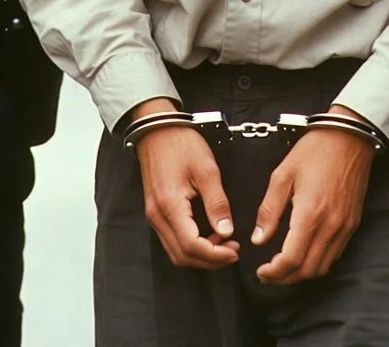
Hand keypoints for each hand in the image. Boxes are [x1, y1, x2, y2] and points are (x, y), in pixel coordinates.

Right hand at [133, 99, 238, 270]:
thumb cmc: (180, 143)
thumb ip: (217, 202)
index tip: (234, 251)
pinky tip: (208, 234)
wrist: (156, 128)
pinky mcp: (155, 211)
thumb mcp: (206, 169)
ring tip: (224, 244)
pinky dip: (190, 244)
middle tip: (233, 251)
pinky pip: (172, 239)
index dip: (215, 255)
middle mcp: (158, 216)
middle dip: (209, 260)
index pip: (191, 246)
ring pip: (175, 251)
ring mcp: (154, 215)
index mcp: (170, 205)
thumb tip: (227, 231)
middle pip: (182, 255)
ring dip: (200, 254)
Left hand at [253, 107, 374, 284]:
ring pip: (323, 266)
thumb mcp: (283, 174)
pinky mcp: (352, 223)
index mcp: (310, 213)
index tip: (261, 271)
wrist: (349, 137)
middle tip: (269, 274)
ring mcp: (344, 226)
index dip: (274, 272)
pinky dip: (319, 262)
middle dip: (285, 278)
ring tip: (285, 268)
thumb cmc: (315, 150)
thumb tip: (258, 238)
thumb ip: (269, 209)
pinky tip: (306, 254)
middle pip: (308, 270)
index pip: (292, 259)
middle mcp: (330, 225)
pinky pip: (336, 254)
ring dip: (302, 274)